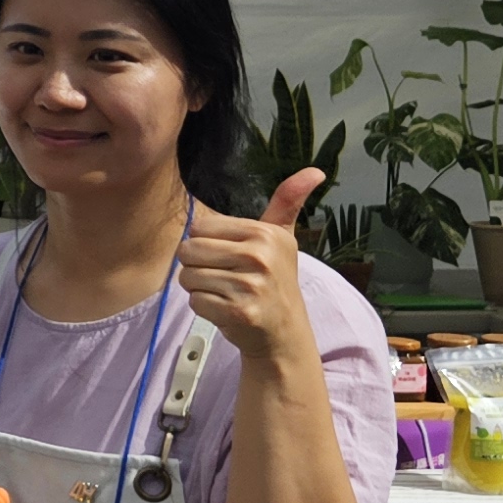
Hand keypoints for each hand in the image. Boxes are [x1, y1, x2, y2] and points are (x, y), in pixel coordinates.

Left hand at [182, 169, 324, 370]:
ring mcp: (250, 286)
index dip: (205, 243)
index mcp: (265, 234)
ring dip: (200, 288)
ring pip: (188, 277)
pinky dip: (205, 308)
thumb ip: (288, 202)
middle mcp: (259, 257)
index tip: (229, 255)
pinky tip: (226, 309)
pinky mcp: (239, 312)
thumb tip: (314, 171)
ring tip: (226, 293)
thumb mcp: (281, 237)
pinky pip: (195, 301)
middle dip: (198, 266)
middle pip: (188, 250)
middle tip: (224, 276)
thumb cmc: (274, 279)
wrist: (284, 331)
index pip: (199, 227)